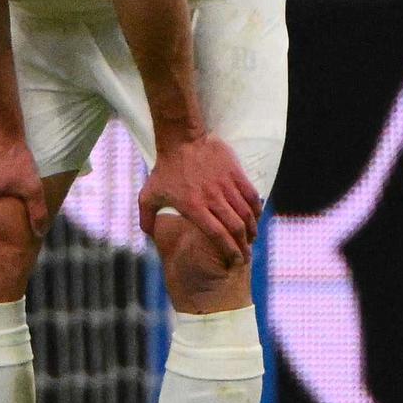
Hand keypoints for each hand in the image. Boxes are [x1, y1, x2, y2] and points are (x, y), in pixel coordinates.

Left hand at [139, 136, 262, 269]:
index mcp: (193, 207)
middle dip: (243, 245)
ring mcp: (225, 185)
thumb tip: (149, 235)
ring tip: (251, 238)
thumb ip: (146, 218)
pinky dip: (256, 209)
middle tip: (246, 255)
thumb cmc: (164, 170)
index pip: (217, 235)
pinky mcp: (235, 173)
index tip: (235, 261)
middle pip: (235, 227)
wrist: (180, 141)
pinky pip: (252, 195)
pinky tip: (255, 217)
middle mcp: (211, 198)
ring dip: (252, 229)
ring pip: (246, 213)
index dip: (229, 250)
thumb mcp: (148, 195)